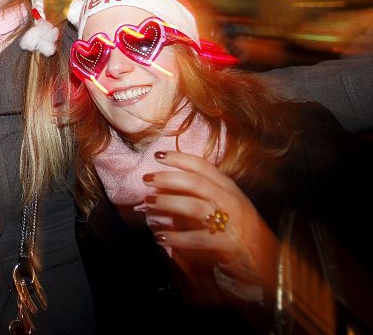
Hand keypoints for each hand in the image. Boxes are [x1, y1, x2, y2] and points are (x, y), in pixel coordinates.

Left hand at [144, 150, 278, 290]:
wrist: (271, 263)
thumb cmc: (241, 233)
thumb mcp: (226, 208)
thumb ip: (202, 196)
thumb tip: (165, 188)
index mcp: (230, 189)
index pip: (203, 166)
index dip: (179, 158)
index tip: (158, 155)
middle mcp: (233, 201)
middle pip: (197, 182)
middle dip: (169, 178)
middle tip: (147, 180)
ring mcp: (232, 222)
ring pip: (195, 207)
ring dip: (168, 204)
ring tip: (148, 204)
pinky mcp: (229, 245)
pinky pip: (196, 238)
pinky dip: (175, 237)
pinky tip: (160, 237)